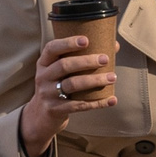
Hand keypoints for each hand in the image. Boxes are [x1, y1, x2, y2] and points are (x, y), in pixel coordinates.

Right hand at [18, 35, 116, 156]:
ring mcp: (47, 94)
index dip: (68, 43)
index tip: (86, 40)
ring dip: (94, 80)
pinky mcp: (54, 110)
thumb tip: (114, 45)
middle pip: (64, 65)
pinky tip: (111, 99)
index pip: (52, 48)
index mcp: (44, 63)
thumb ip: (82, 58)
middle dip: (86, 61)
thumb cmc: (58, 86)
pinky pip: (78, 105)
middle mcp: (43, 77)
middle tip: (105, 59)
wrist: (41, 116)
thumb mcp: (61, 72)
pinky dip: (97, 103)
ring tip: (112, 77)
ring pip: (72, 85)